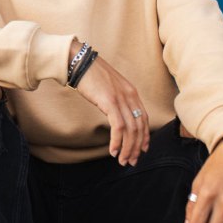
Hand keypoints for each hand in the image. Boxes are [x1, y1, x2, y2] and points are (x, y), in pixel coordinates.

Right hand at [71, 42, 149, 165]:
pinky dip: (117, 142)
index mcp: (131, 92)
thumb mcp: (108, 86)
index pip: (144, 119)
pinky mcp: (110, 102)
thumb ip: (116, 98)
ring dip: (127, 149)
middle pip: (139, 127)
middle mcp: (130, 96)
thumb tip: (114, 113)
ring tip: (122, 160)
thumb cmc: (89, 73)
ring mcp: (121, 99)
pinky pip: (119, 127)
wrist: (78, 61)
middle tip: (131, 161)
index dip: (144, 137)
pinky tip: (113, 151)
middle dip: (136, 147)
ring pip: (131, 130)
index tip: (142, 150)